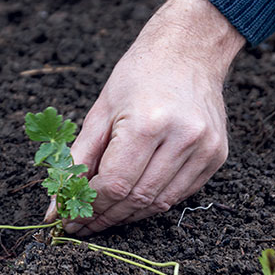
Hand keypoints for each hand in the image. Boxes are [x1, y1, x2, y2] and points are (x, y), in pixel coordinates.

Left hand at [63, 0, 245, 235]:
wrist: (189, 49)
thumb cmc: (138, 75)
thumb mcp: (100, 111)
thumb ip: (77, 159)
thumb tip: (55, 206)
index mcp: (147, 124)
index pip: (114, 185)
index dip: (89, 207)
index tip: (69, 220)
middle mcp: (181, 138)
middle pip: (138, 199)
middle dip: (105, 217)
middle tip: (82, 224)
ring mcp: (205, 149)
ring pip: (161, 203)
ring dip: (129, 216)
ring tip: (103, 216)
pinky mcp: (218, 155)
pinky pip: (181, 194)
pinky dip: (154, 202)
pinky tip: (133, 200)